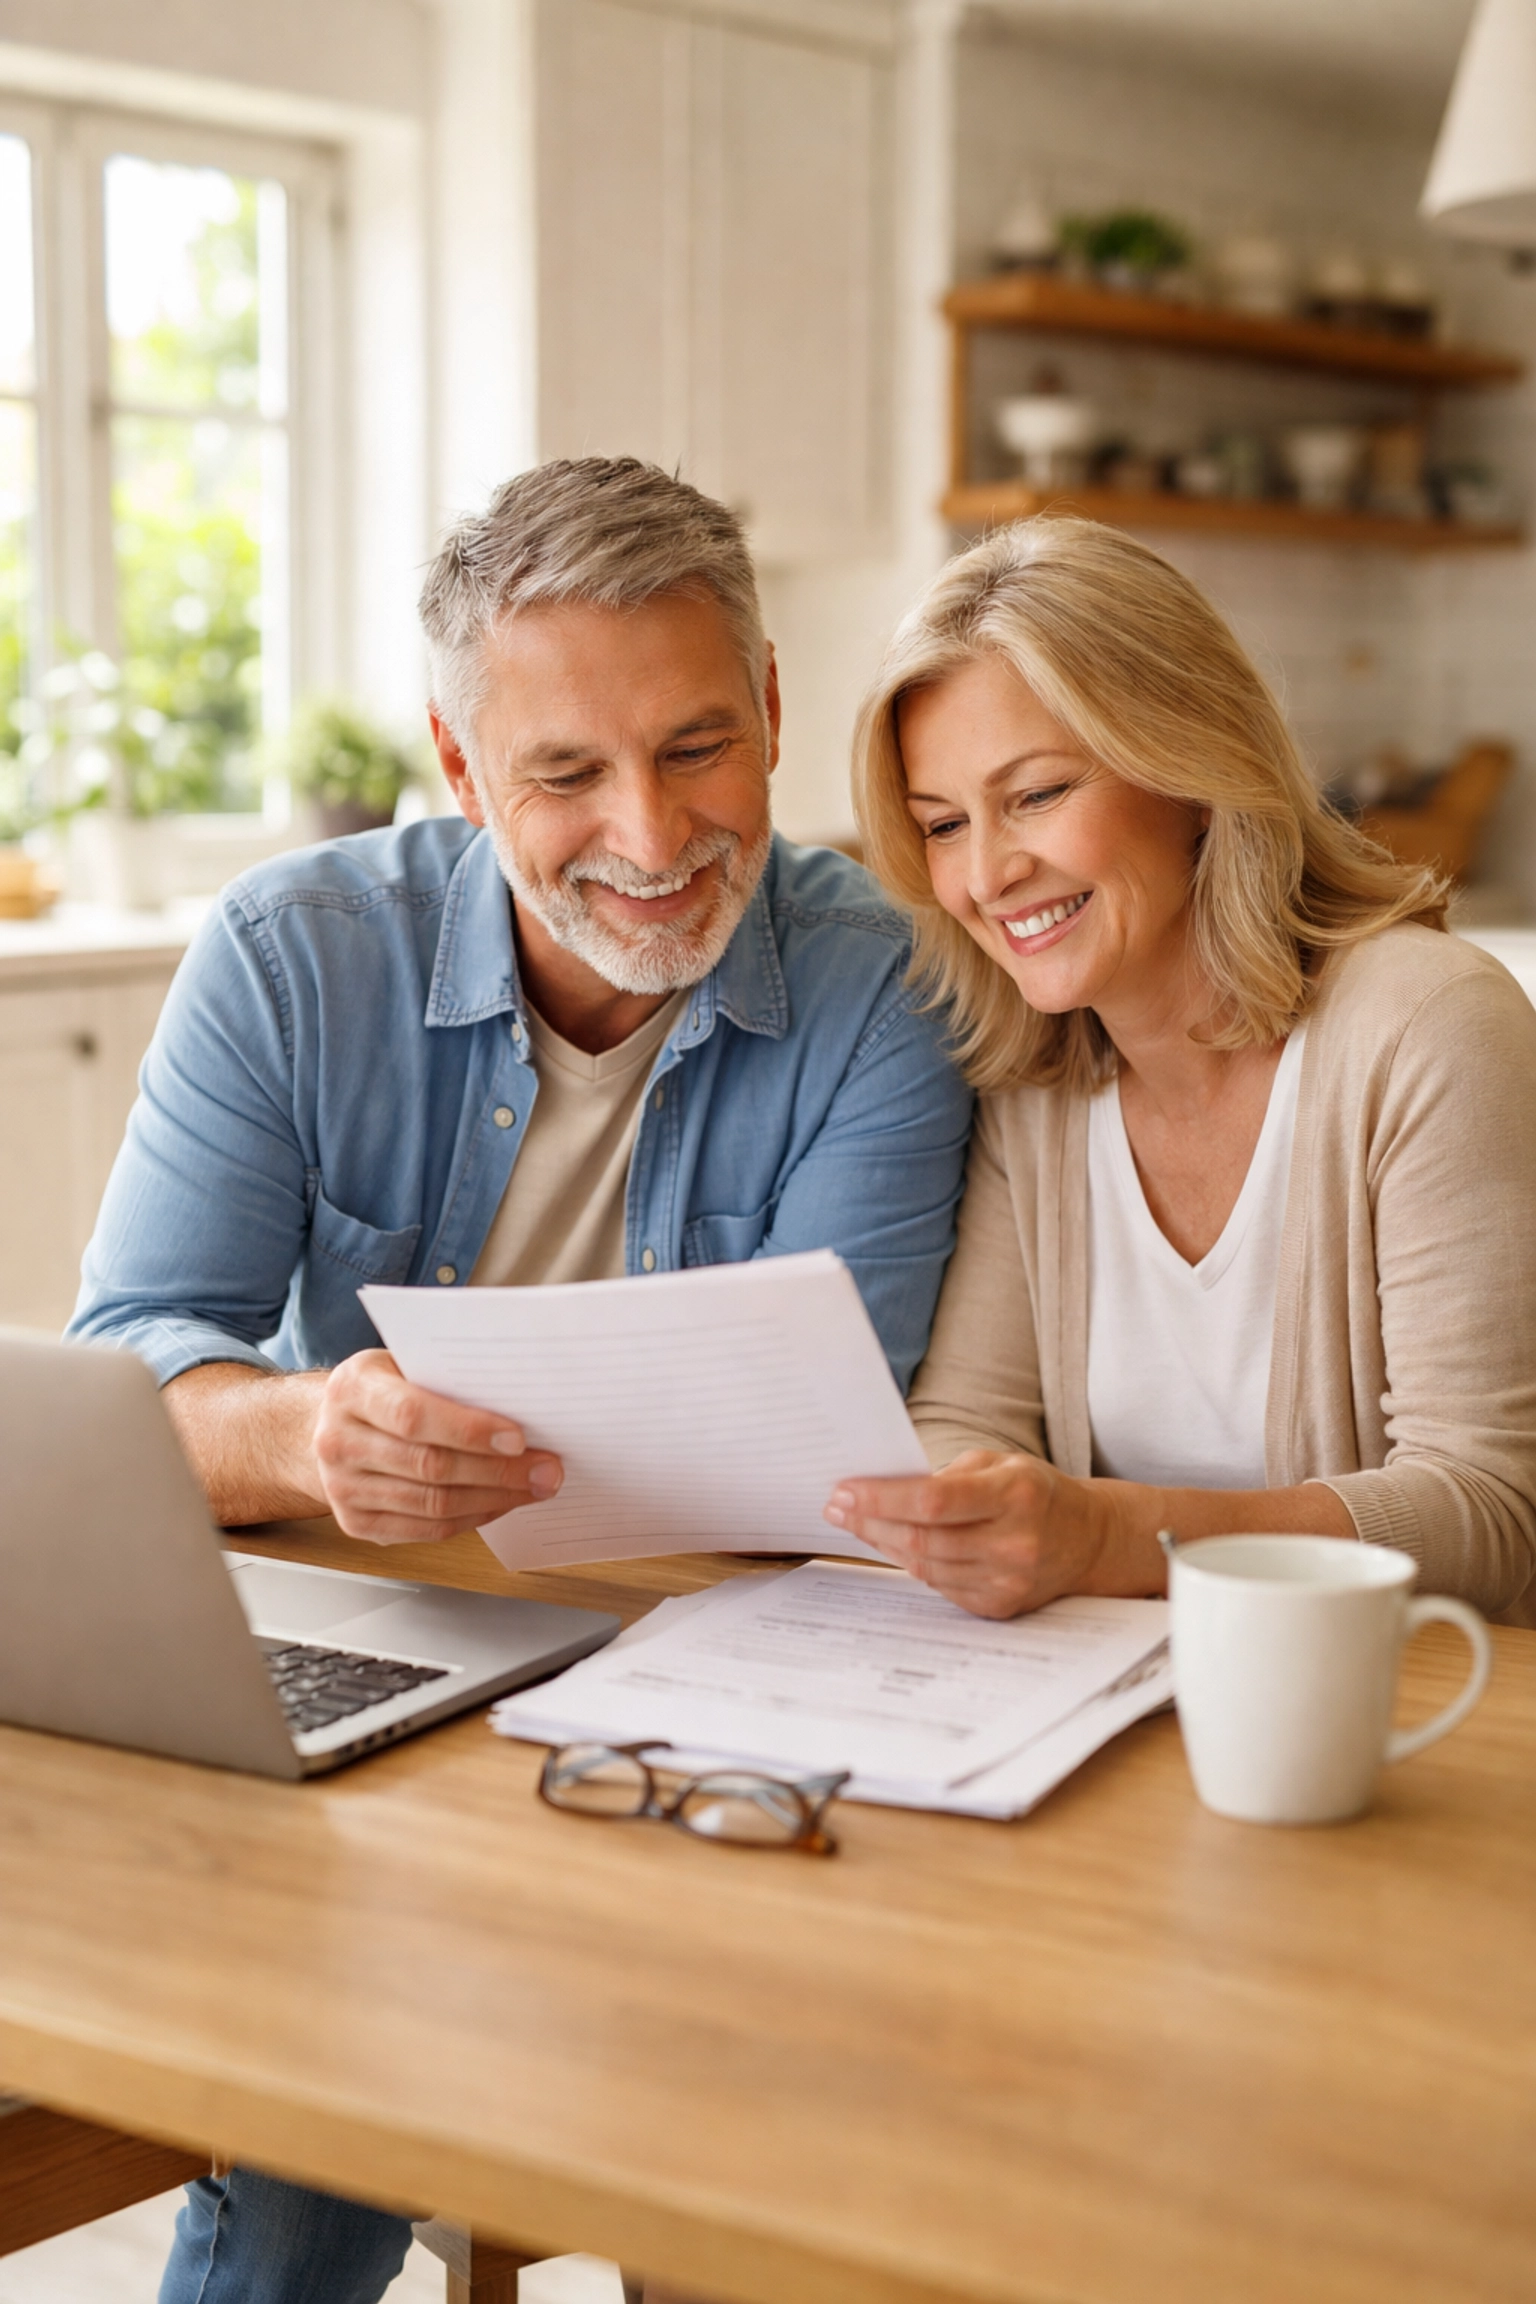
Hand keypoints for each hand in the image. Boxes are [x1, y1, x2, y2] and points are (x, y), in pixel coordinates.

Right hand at [313, 1349, 563, 1545]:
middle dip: (498, 1471)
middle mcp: (337, 1440)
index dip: (469, 1430)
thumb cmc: (383, 1388)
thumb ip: (448, 1379)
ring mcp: (342, 1487)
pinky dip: (472, 1518)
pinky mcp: (355, 1523)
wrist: (328, 1425)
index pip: (413, 1415)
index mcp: (351, 1388)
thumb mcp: (403, 1363)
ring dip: (494, 1498)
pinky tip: (501, 1502)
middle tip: (547, 1469)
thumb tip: (524, 1403)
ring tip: (534, 1487)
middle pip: (429, 1466)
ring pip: (432, 1504)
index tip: (519, 1438)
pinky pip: (426, 1530)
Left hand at [823, 1449, 1107, 1618]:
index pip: (933, 1501)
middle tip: (836, 1507)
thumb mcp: (1000, 1463)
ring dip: (883, 1543)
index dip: (881, 1498)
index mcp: (1015, 1495)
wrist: (1088, 1540)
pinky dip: (911, 1563)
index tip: (844, 1490)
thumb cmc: (1035, 1492)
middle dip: (869, 1521)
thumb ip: (947, 1475)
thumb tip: (884, 1487)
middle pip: (921, 1538)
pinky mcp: (999, 1606)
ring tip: (857, 1522)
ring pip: (924, 1566)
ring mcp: (1007, 1580)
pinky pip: (939, 1586)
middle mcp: (1014, 1542)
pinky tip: (893, 1544)